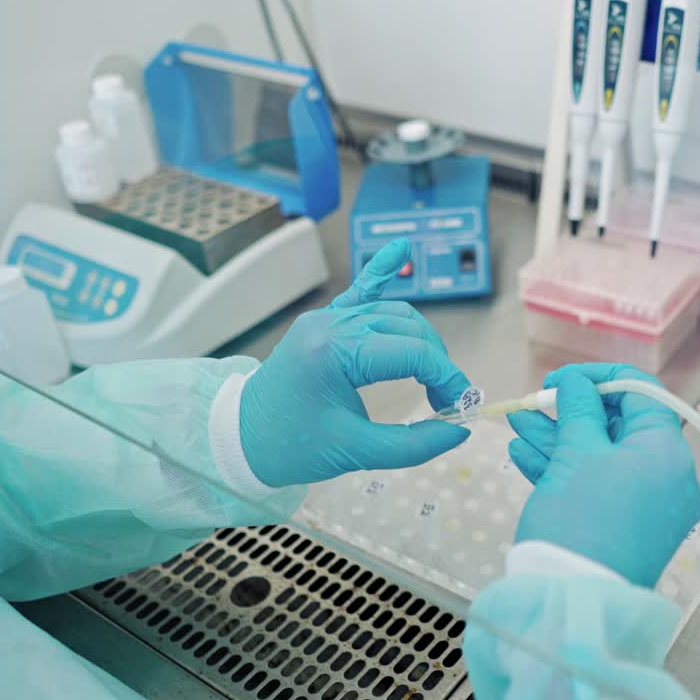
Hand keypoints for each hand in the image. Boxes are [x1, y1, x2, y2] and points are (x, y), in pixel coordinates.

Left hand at [240, 239, 471, 486]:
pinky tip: (400, 247)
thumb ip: (413, 444)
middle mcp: (331, 324)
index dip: (447, 378)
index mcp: (335, 351)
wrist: (238, 440)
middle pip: (408, 329)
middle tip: (445, 402)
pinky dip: (382, 272)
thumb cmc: (291, 447)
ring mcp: (326, 319)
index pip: (413, 353)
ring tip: (432, 376)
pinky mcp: (324, 323)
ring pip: (394, 313)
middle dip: (437, 363)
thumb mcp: (355, 452)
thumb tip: (459, 430)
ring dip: (420, 339)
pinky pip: (361, 293)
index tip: (460, 406)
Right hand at [507, 363, 699, 587]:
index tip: (559, 380)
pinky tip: (523, 453)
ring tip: (516, 423)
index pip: (642, 393)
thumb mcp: (576, 454)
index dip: (599, 379)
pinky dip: (565, 469)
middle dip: (570, 411)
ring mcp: (646, 507)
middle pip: (620, 426)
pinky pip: (598, 487)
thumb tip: (576, 385)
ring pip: (602, 457)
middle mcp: (667, 478)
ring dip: (559, 437)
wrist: (572, 602)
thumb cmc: (581, 521)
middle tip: (532, 403)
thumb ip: (578, 410)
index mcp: (667, 452)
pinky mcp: (624, 529)